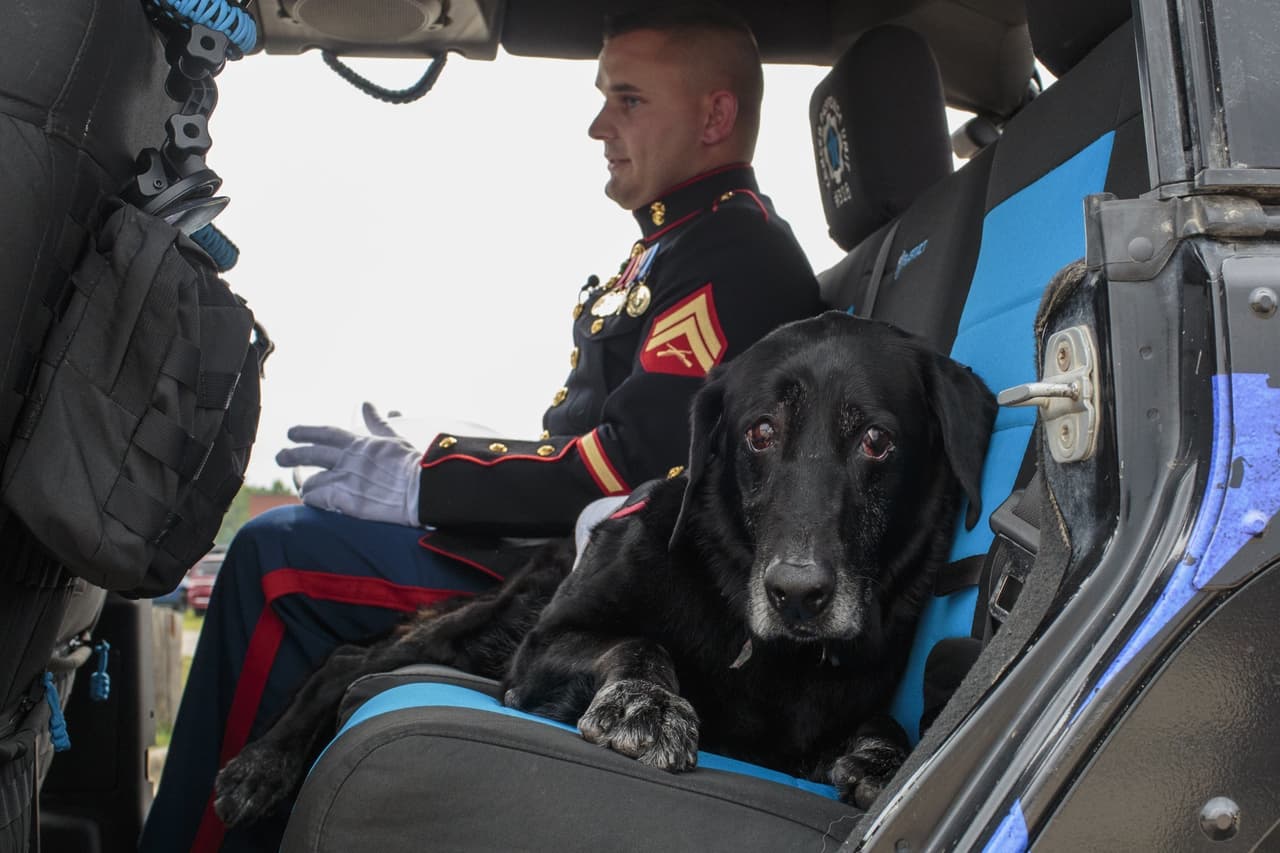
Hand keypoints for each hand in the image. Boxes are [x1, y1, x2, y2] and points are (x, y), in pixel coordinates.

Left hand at [276, 402, 420, 526]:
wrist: (423, 490)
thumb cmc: (414, 465)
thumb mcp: (394, 438)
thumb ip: (377, 422)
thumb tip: (367, 404)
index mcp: (359, 443)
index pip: (325, 433)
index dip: (306, 432)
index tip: (291, 433)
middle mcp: (348, 460)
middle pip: (311, 454)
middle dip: (292, 454)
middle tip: (279, 456)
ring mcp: (346, 480)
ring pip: (313, 481)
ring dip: (307, 486)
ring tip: (304, 490)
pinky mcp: (347, 501)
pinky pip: (319, 499)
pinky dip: (313, 500)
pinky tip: (312, 502)